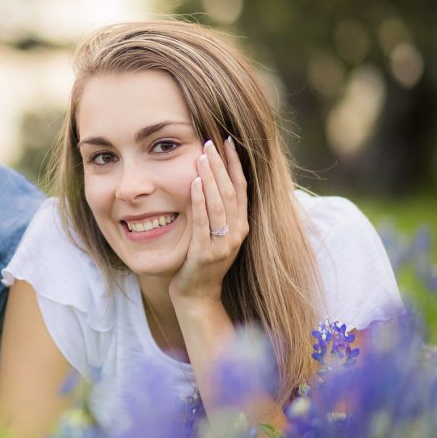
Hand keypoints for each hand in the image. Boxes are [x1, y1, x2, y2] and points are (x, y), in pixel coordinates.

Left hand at [170, 137, 248, 303]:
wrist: (197, 296)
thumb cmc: (203, 262)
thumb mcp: (217, 234)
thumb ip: (220, 212)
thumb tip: (213, 181)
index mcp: (241, 225)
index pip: (241, 187)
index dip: (235, 163)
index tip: (227, 141)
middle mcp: (237, 233)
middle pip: (230, 191)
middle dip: (221, 164)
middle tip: (210, 142)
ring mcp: (223, 244)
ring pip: (219, 203)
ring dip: (210, 177)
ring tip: (202, 156)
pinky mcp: (205, 253)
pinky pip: (203, 222)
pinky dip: (199, 201)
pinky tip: (194, 183)